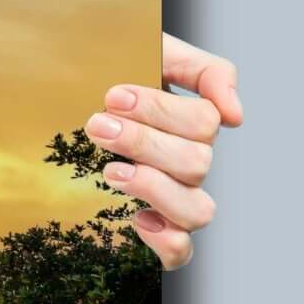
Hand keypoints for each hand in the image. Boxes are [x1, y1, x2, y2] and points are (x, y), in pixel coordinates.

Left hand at [86, 31, 241, 270]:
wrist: (68, 94)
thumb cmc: (115, 73)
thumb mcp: (157, 52)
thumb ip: (205, 70)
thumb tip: (235, 114)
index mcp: (193, 123)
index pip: (205, 122)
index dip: (160, 110)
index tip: (113, 96)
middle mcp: (190, 163)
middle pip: (197, 163)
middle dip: (143, 142)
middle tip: (98, 125)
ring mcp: (175, 198)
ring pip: (197, 211)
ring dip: (153, 188)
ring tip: (111, 170)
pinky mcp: (155, 228)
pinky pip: (180, 252)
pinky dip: (165, 241)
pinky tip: (137, 218)